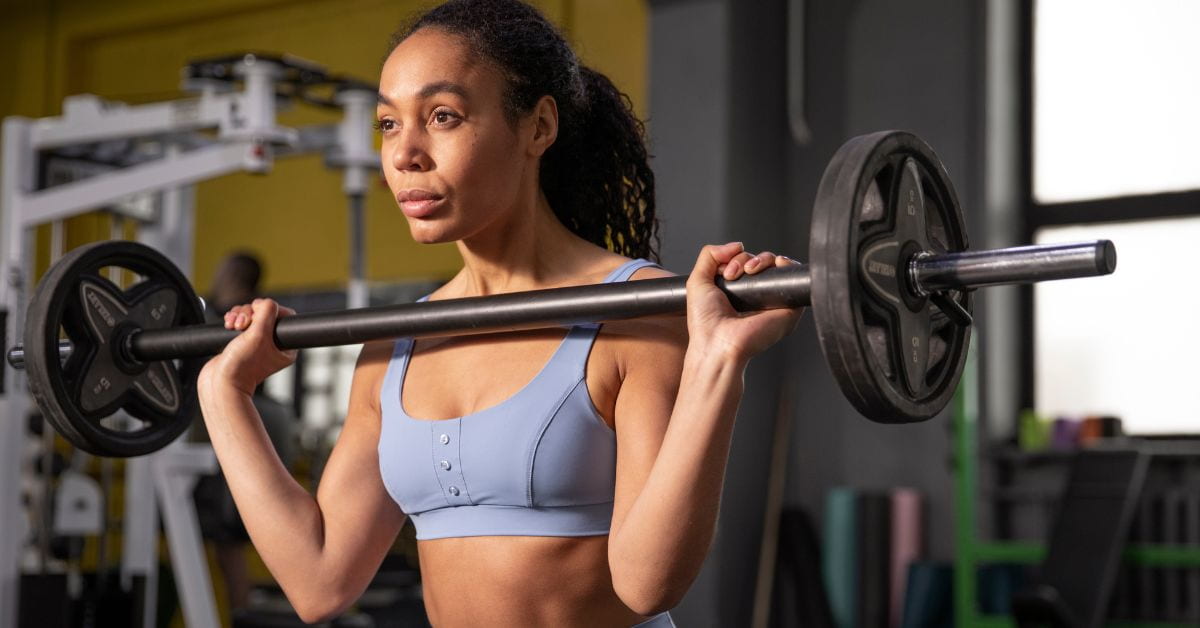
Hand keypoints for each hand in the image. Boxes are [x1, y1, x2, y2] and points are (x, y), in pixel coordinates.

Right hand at [198, 298, 296, 395]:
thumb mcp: (259, 334)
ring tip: (233, 325)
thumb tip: (266, 302)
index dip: (270, 310)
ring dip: (240, 315)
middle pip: (265, 314)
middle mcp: (272, 345)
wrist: (220, 382)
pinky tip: (228, 325)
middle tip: (242, 323)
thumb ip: (266, 313)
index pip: (284, 317)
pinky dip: (233, 319)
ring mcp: (256, 344)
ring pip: (250, 316)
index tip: (258, 313)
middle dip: (250, 313)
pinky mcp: (241, 343)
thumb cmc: (242, 366)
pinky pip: (240, 322)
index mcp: (285, 347)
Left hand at [686, 242, 804, 364]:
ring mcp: (773, 300)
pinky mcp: (788, 307)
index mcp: (738, 292)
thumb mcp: (697, 281)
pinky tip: (773, 266)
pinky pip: (794, 277)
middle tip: (734, 274)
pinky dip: (785, 264)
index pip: (745, 263)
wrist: (717, 343)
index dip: (736, 259)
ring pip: (777, 266)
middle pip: (761, 261)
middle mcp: (757, 296)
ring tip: (749, 271)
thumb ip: (709, 255)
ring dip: (763, 259)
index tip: (725, 272)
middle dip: (746, 259)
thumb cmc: (705, 322)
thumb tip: (737, 244)